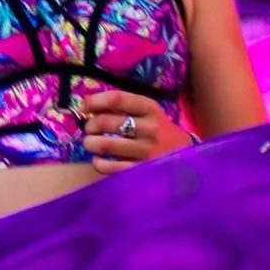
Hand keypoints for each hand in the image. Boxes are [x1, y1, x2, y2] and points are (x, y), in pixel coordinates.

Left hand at [79, 90, 193, 174]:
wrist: (186, 156)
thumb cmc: (159, 131)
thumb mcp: (149, 113)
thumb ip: (124, 108)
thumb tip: (88, 106)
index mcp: (150, 108)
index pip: (117, 98)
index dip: (95, 101)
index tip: (84, 106)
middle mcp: (149, 128)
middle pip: (107, 122)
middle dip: (90, 125)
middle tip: (89, 129)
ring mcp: (146, 150)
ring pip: (106, 145)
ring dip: (90, 143)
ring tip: (90, 143)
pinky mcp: (142, 170)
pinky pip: (111, 167)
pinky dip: (98, 163)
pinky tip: (98, 160)